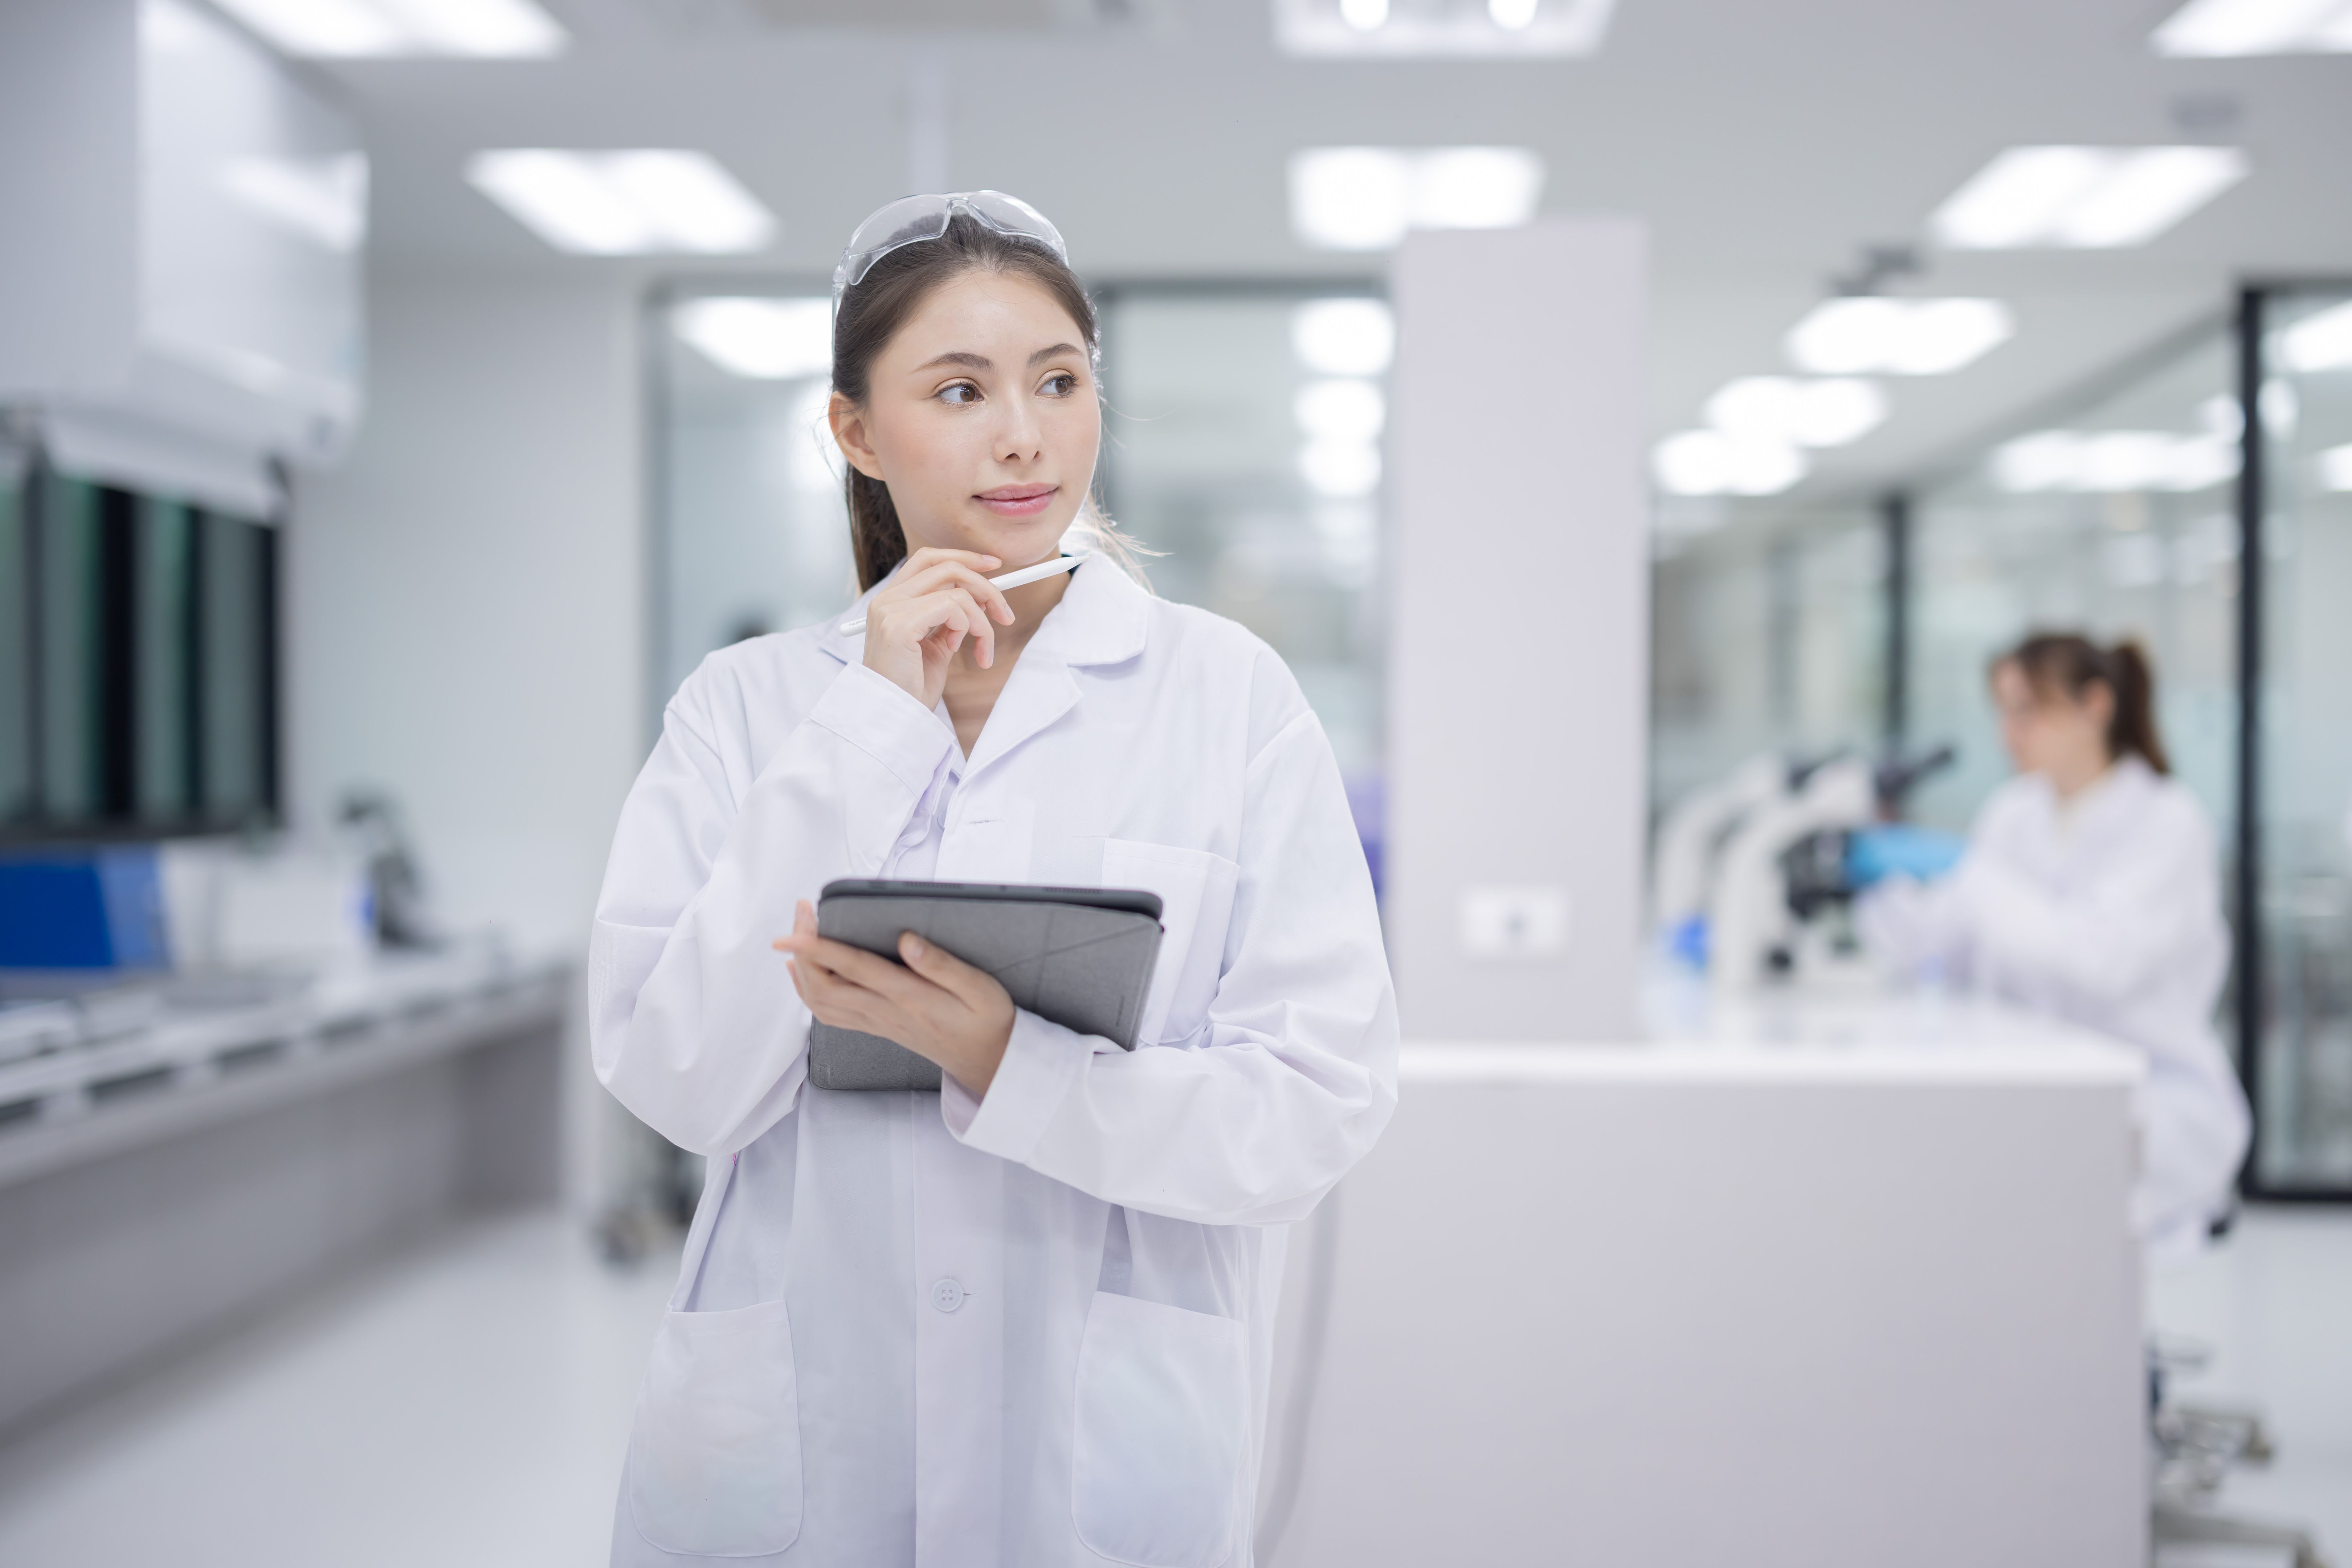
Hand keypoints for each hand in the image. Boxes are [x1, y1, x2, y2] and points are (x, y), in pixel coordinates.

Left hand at [773, 900, 1014, 1096]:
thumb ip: (942, 964)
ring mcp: (877, 1022)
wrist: (986, 1060)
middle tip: (803, 913)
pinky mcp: (876, 1026)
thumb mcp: (979, 988)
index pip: (854, 968)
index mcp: (908, 996)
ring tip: (799, 934)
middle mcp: (885, 1011)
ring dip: (802, 967)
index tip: (798, 928)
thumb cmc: (985, 1020)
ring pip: (821, 1001)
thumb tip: (907, 939)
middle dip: (804, 947)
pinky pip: (830, 1013)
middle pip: (825, 984)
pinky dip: (807, 991)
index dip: (820, 947)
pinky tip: (803, 972)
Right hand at [860, 548, 1015, 709]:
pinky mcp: (899, 624)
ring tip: (983, 649)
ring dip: (982, 620)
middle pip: (945, 565)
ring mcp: (890, 609)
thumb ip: (950, 619)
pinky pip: (952, 607)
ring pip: (956, 589)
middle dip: (984, 585)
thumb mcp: (936, 646)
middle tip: (1005, 614)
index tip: (994, 566)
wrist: (894, 718)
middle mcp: (886, 599)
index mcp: (892, 601)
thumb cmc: (913, 688)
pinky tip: (957, 650)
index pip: (929, 560)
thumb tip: (980, 598)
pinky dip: (968, 628)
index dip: (964, 558)